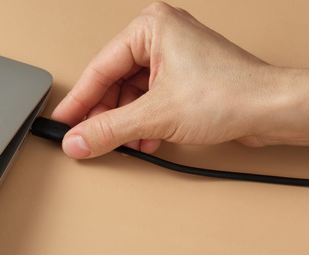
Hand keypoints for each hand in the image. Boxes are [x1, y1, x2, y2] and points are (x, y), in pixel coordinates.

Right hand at [51, 2, 308, 158]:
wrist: (274, 110)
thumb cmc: (232, 93)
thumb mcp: (155, 116)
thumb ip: (108, 130)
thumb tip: (76, 140)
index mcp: (150, 28)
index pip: (99, 69)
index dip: (78, 102)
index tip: (62, 124)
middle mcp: (161, 37)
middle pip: (113, 83)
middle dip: (105, 116)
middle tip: (87, 140)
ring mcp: (174, 57)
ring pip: (130, 95)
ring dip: (125, 124)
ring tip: (123, 143)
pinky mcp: (185, 77)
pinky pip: (148, 100)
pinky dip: (142, 123)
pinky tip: (144, 141)